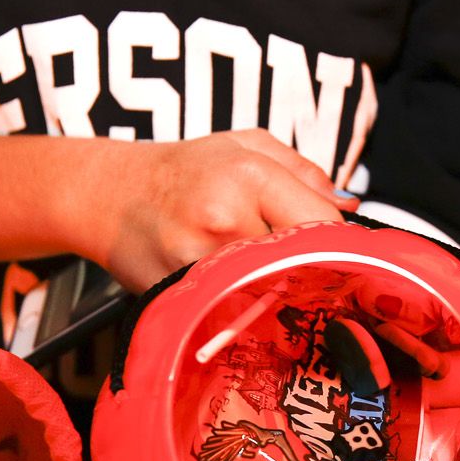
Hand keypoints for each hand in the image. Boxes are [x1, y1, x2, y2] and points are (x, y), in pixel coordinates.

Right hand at [93, 129, 353, 289]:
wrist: (109, 196)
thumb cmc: (186, 170)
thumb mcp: (247, 146)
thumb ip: (305, 173)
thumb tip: (350, 210)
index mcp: (248, 175)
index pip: (322, 225)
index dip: (339, 245)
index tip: (342, 255)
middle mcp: (224, 218)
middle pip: (299, 266)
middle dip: (312, 274)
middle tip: (315, 277)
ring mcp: (198, 262)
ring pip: (268, 295)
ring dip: (278, 295)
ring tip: (272, 283)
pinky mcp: (178, 296)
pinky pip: (230, 314)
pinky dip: (242, 311)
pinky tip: (239, 297)